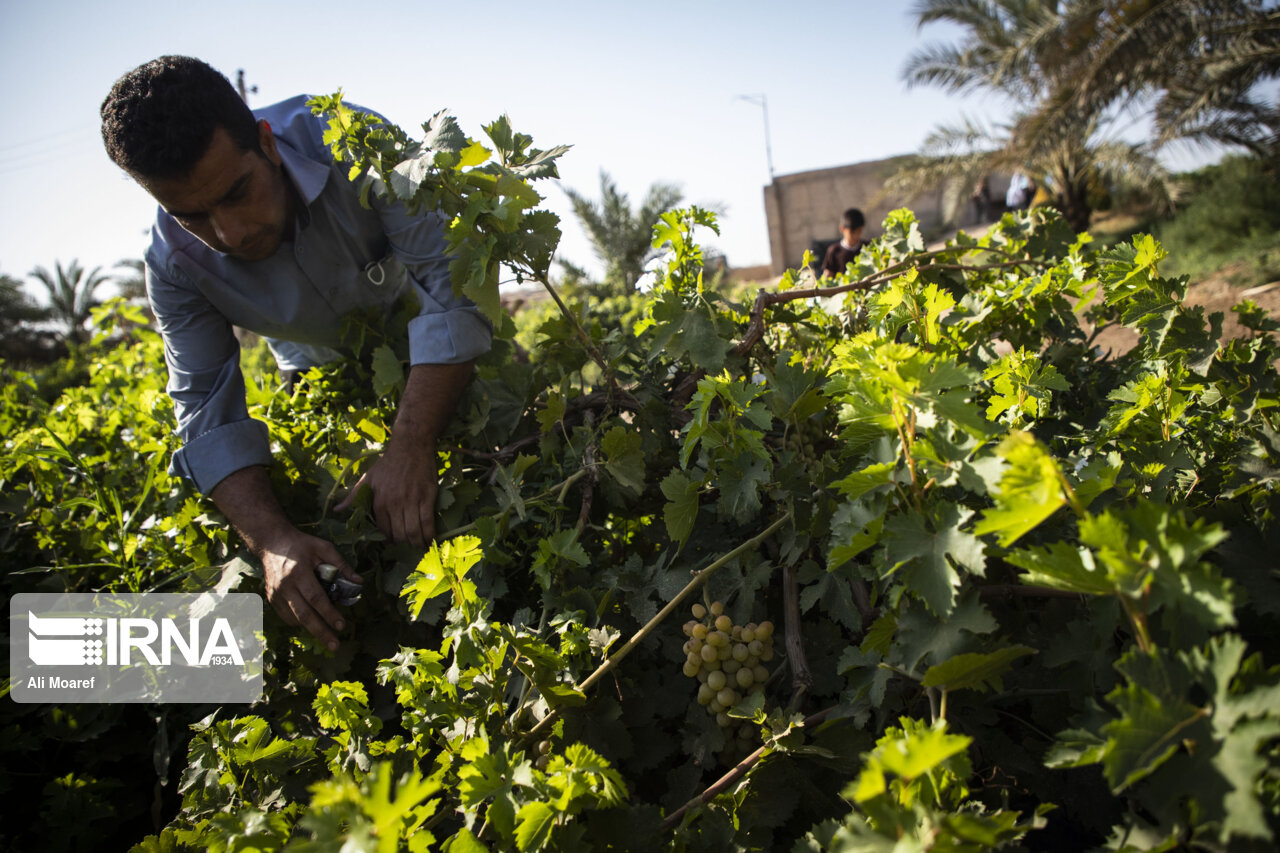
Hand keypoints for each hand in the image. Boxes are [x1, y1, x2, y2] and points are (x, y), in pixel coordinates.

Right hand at [259, 528, 362, 650]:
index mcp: (299, 572)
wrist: (271, 543)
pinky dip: (299, 623)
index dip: (329, 613)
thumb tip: (359, 582)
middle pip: (304, 615)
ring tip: (327, 638)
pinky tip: (311, 624)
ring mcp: (276, 594)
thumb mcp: (323, 547)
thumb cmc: (301, 544)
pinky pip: (286, 617)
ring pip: (294, 619)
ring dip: (311, 629)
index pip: (316, 598)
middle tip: (335, 646)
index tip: (341, 625)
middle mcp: (285, 586)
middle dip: (320, 632)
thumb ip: (341, 564)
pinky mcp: (271, 599)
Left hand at [335, 439, 438, 546]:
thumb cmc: (388, 462)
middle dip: (403, 547)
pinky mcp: (427, 497)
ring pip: (414, 531)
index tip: (392, 546)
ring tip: (419, 548)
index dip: (388, 542)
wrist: (411, 446)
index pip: (383, 530)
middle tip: (407, 550)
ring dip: (417, 544)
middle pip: (399, 535)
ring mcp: (412, 500)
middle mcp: (395, 503)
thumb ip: (353, 496)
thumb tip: (336, 510)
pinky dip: (429, 534)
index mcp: (379, 501)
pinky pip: (428, 522)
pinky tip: (430, 540)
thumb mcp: (367, 478)